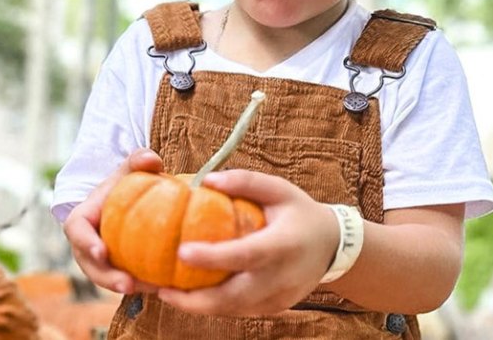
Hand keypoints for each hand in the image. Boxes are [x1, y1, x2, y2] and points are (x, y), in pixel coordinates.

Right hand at [63, 148, 162, 294]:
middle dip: (106, 278)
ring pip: (108, 279)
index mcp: (83, 218)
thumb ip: (139, 159)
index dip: (85, 242)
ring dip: (126, 287)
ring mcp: (99, 260)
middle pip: (90, 265)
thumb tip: (152, 160)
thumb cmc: (125, 182)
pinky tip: (163, 287)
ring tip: (151, 289)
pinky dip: (141, 285)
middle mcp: (86, 244)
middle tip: (128, 284)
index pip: (77, 230)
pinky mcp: (115, 269)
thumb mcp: (130, 168)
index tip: (101, 252)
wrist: (127, 199)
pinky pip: (125, 280)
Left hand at [157, 169, 338, 315]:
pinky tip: (188, 295)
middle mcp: (280, 278)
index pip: (245, 255)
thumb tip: (206, 180)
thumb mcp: (279, 189)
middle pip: (233, 298)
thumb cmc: (300, 212)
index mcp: (282, 245)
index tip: (181, 252)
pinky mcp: (273, 308)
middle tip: (160, 288)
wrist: (332, 246)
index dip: (213, 257)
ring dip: (197, 306)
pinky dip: (212, 306)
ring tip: (165, 292)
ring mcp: (278, 298)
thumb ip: (245, 181)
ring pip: (232, 310)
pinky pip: (238, 311)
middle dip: (194, 300)